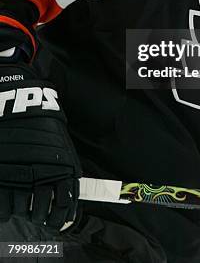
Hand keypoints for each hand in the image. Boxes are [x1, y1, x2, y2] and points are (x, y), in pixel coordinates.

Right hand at [0, 61, 80, 229]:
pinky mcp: (2, 178)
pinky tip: (7, 203)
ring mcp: (20, 178)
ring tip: (21, 205)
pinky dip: (4, 210)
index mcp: (63, 170)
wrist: (19, 104)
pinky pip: (3, 208)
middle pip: (42, 212)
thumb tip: (67, 197)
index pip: (65, 206)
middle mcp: (43, 176)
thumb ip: (65, 171)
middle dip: (40, 216)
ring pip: (22, 210)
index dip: (60, 218)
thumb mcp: (61, 145)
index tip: (57, 222)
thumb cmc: (43, 124)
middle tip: (37, 214)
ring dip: (22, 210)